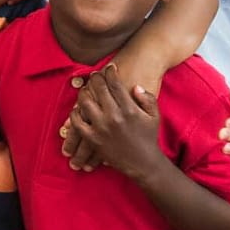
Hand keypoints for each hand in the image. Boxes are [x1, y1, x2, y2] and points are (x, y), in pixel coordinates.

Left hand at [69, 65, 164, 182]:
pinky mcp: (93, 139)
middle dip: (95, 78)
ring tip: (84, 90)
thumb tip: (135, 86)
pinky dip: (75, 114)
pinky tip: (77, 109)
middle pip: (99, 89)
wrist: (143, 163)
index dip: (111, 72)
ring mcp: (101, 128)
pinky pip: (78, 123)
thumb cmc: (149, 138)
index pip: (115, 83)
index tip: (109, 67)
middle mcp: (114, 116)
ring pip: (85, 103)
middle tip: (94, 74)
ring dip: (83, 94)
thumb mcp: (154, 116)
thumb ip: (147, 98)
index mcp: (129, 108)